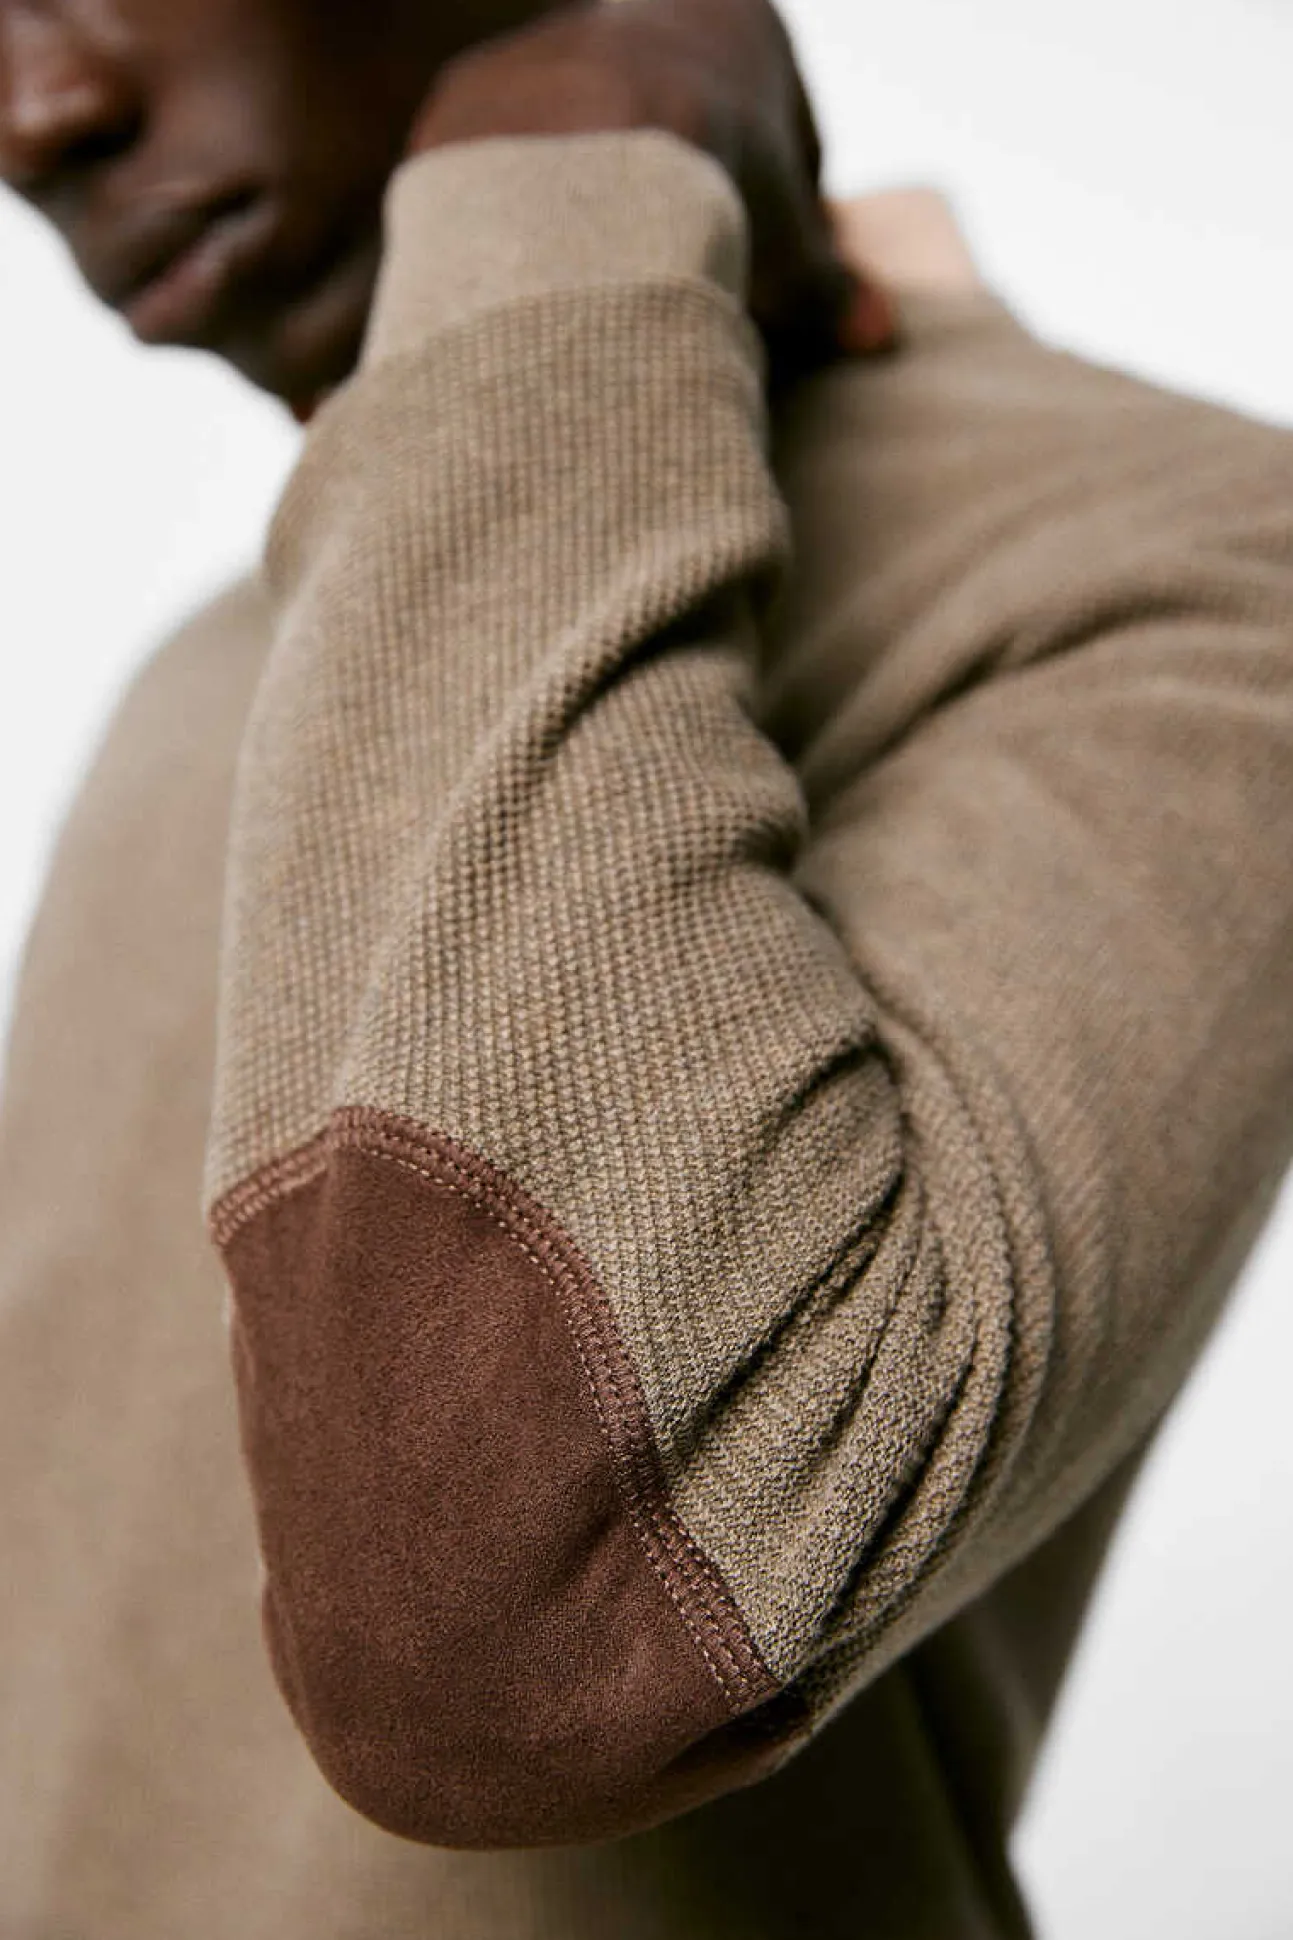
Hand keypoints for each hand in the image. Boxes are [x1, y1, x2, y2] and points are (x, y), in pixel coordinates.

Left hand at [407, 0, 896, 389]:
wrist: (569, 191)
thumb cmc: (711, 203)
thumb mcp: (789, 254)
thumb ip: (831, 287)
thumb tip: (878, 334)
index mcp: (739, 13)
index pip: (781, 121)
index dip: (783, 208)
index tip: (771, 275)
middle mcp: (635, 7)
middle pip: (677, 126)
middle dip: (685, 203)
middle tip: (690, 291)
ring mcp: (546, 47)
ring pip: (591, 144)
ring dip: (603, 213)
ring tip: (612, 301)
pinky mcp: (467, 103)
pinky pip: (509, 175)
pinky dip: (528, 225)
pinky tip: (539, 287)